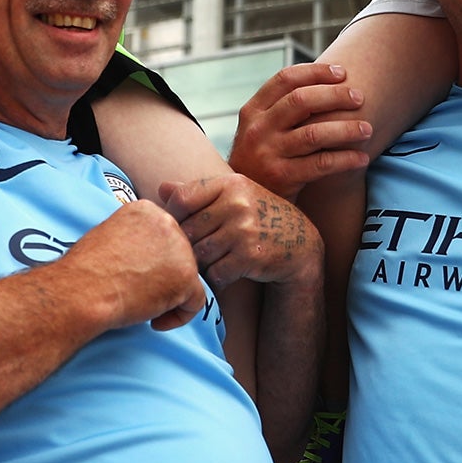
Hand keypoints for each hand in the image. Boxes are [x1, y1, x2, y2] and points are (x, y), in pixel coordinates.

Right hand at [67, 200, 207, 329]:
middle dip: (163, 278)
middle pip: (179, 255)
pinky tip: (155, 321)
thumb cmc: (85, 272)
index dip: (152, 261)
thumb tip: (146, 256)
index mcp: (147, 210)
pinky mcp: (186, 277)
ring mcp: (180, 249)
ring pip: (187, 278)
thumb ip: (134, 239)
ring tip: (142, 306)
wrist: (81, 291)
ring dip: (169, 297)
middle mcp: (167, 223)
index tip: (133, 275)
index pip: (163, 237)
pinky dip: (178, 316)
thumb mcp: (108, 236)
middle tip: (138, 294)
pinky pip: (195, 302)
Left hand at [159, 173, 321, 290]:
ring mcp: (244, 230)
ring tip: (209, 262)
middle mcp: (237, 203)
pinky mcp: (250, 256)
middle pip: (188, 230)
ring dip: (201, 264)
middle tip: (194, 251)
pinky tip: (224, 273)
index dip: (173, 216)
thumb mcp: (234, 195)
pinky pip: (215, 273)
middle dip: (187, 245)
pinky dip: (216, 278)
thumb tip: (162, 188)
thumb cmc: (259, 216)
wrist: (299, 242)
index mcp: (230, 184)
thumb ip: (198, 193)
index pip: (182, 199)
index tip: (180, 227)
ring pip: (199, 254)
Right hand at [229, 62, 372, 198]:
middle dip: (335, 96)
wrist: (244, 202)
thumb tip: (326, 80)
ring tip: (368, 129)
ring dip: (346, 129)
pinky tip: (362, 158)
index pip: (285, 79)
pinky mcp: (281, 178)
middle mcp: (257, 129)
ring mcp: (267, 154)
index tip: (342, 73)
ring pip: (314, 133)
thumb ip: (282, 109)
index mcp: (252, 111)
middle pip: (301, 101)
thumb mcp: (261, 130)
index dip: (316, 72)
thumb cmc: (264, 159)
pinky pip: (320, 164)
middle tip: (360, 98)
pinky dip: (345, 159)